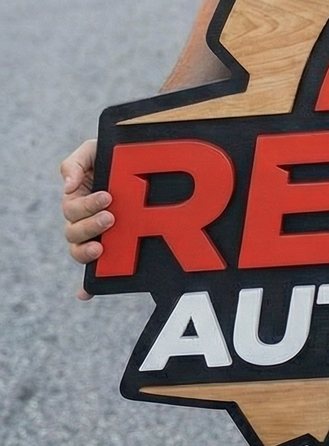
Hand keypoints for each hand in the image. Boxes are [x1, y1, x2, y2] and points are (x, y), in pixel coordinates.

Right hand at [60, 139, 112, 298]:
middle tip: (111, 217)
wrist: (143, 164)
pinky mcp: (113, 250)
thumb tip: (66, 187)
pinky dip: (86, 287)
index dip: (87, 206)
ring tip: (102, 247)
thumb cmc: (114, 156)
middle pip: (74, 233)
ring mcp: (98, 237)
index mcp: (78, 199)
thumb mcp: (93, 151)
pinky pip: (94, 274)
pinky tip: (85, 294)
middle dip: (90, 226)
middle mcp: (84, 221)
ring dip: (87, 253)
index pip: (72, 209)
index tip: (108, 197)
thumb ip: (75, 163)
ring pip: (80, 252)